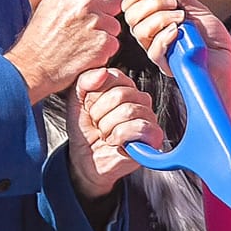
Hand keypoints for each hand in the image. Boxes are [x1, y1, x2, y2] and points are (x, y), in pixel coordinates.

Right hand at [5, 0, 126, 98]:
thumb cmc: (40, 36)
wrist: (32, 66)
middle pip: (115, 1)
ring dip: (104, 33)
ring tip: (82, 39)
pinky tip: (85, 51)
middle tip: (84, 24)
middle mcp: (84, 2)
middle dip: (105, 12)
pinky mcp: (102, 44)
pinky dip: (103, 50)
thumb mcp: (53, 1)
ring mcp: (94, 23)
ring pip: (115, 24)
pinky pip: (113, 43)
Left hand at [66, 67, 156, 197]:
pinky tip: (115, 142)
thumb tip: (102, 72)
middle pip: (120, 95)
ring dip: (107, 127)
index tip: (91, 108)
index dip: (95, 96)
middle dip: (100, 114)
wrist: (85, 158)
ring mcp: (149, 118)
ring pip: (128, 111)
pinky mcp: (153, 137)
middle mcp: (140, 100)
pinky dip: (119, 137)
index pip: (113, 77)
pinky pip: (138, 128)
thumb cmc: (85, 129)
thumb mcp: (77, 99)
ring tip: (106, 134)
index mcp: (125, 87)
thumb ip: (85, 80)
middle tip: (98, 125)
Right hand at [123, 0, 230, 126]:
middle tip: (174, 4)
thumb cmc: (215, 42)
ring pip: (140, 32)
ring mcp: (159, 52)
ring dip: (160, 18)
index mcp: (156, 20)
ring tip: (181, 18)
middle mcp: (153, 36)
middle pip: (131, 17)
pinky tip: (178, 32)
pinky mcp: (167, 66)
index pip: (132, 5)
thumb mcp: (198, 10)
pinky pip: (154, 51)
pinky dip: (164, 36)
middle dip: (151, 3)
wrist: (229, 64)